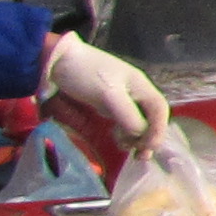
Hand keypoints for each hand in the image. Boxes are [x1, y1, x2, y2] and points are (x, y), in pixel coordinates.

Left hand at [42, 33, 169, 141]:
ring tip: (124, 148)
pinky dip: (123, 131)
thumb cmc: (85, 74)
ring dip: (135, 136)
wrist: (55, 59)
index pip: (160, 109)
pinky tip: (116, 138)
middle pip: (151, 116)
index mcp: (140, 85)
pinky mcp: (106, 101)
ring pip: (137, 120)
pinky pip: (123, 119)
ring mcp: (120, 96)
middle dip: (148, 136)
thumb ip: (128, 115)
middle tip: (139, 156)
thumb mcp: (109, 94)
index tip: (149, 147)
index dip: (159, 129)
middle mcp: (134, 91)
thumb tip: (141, 135)